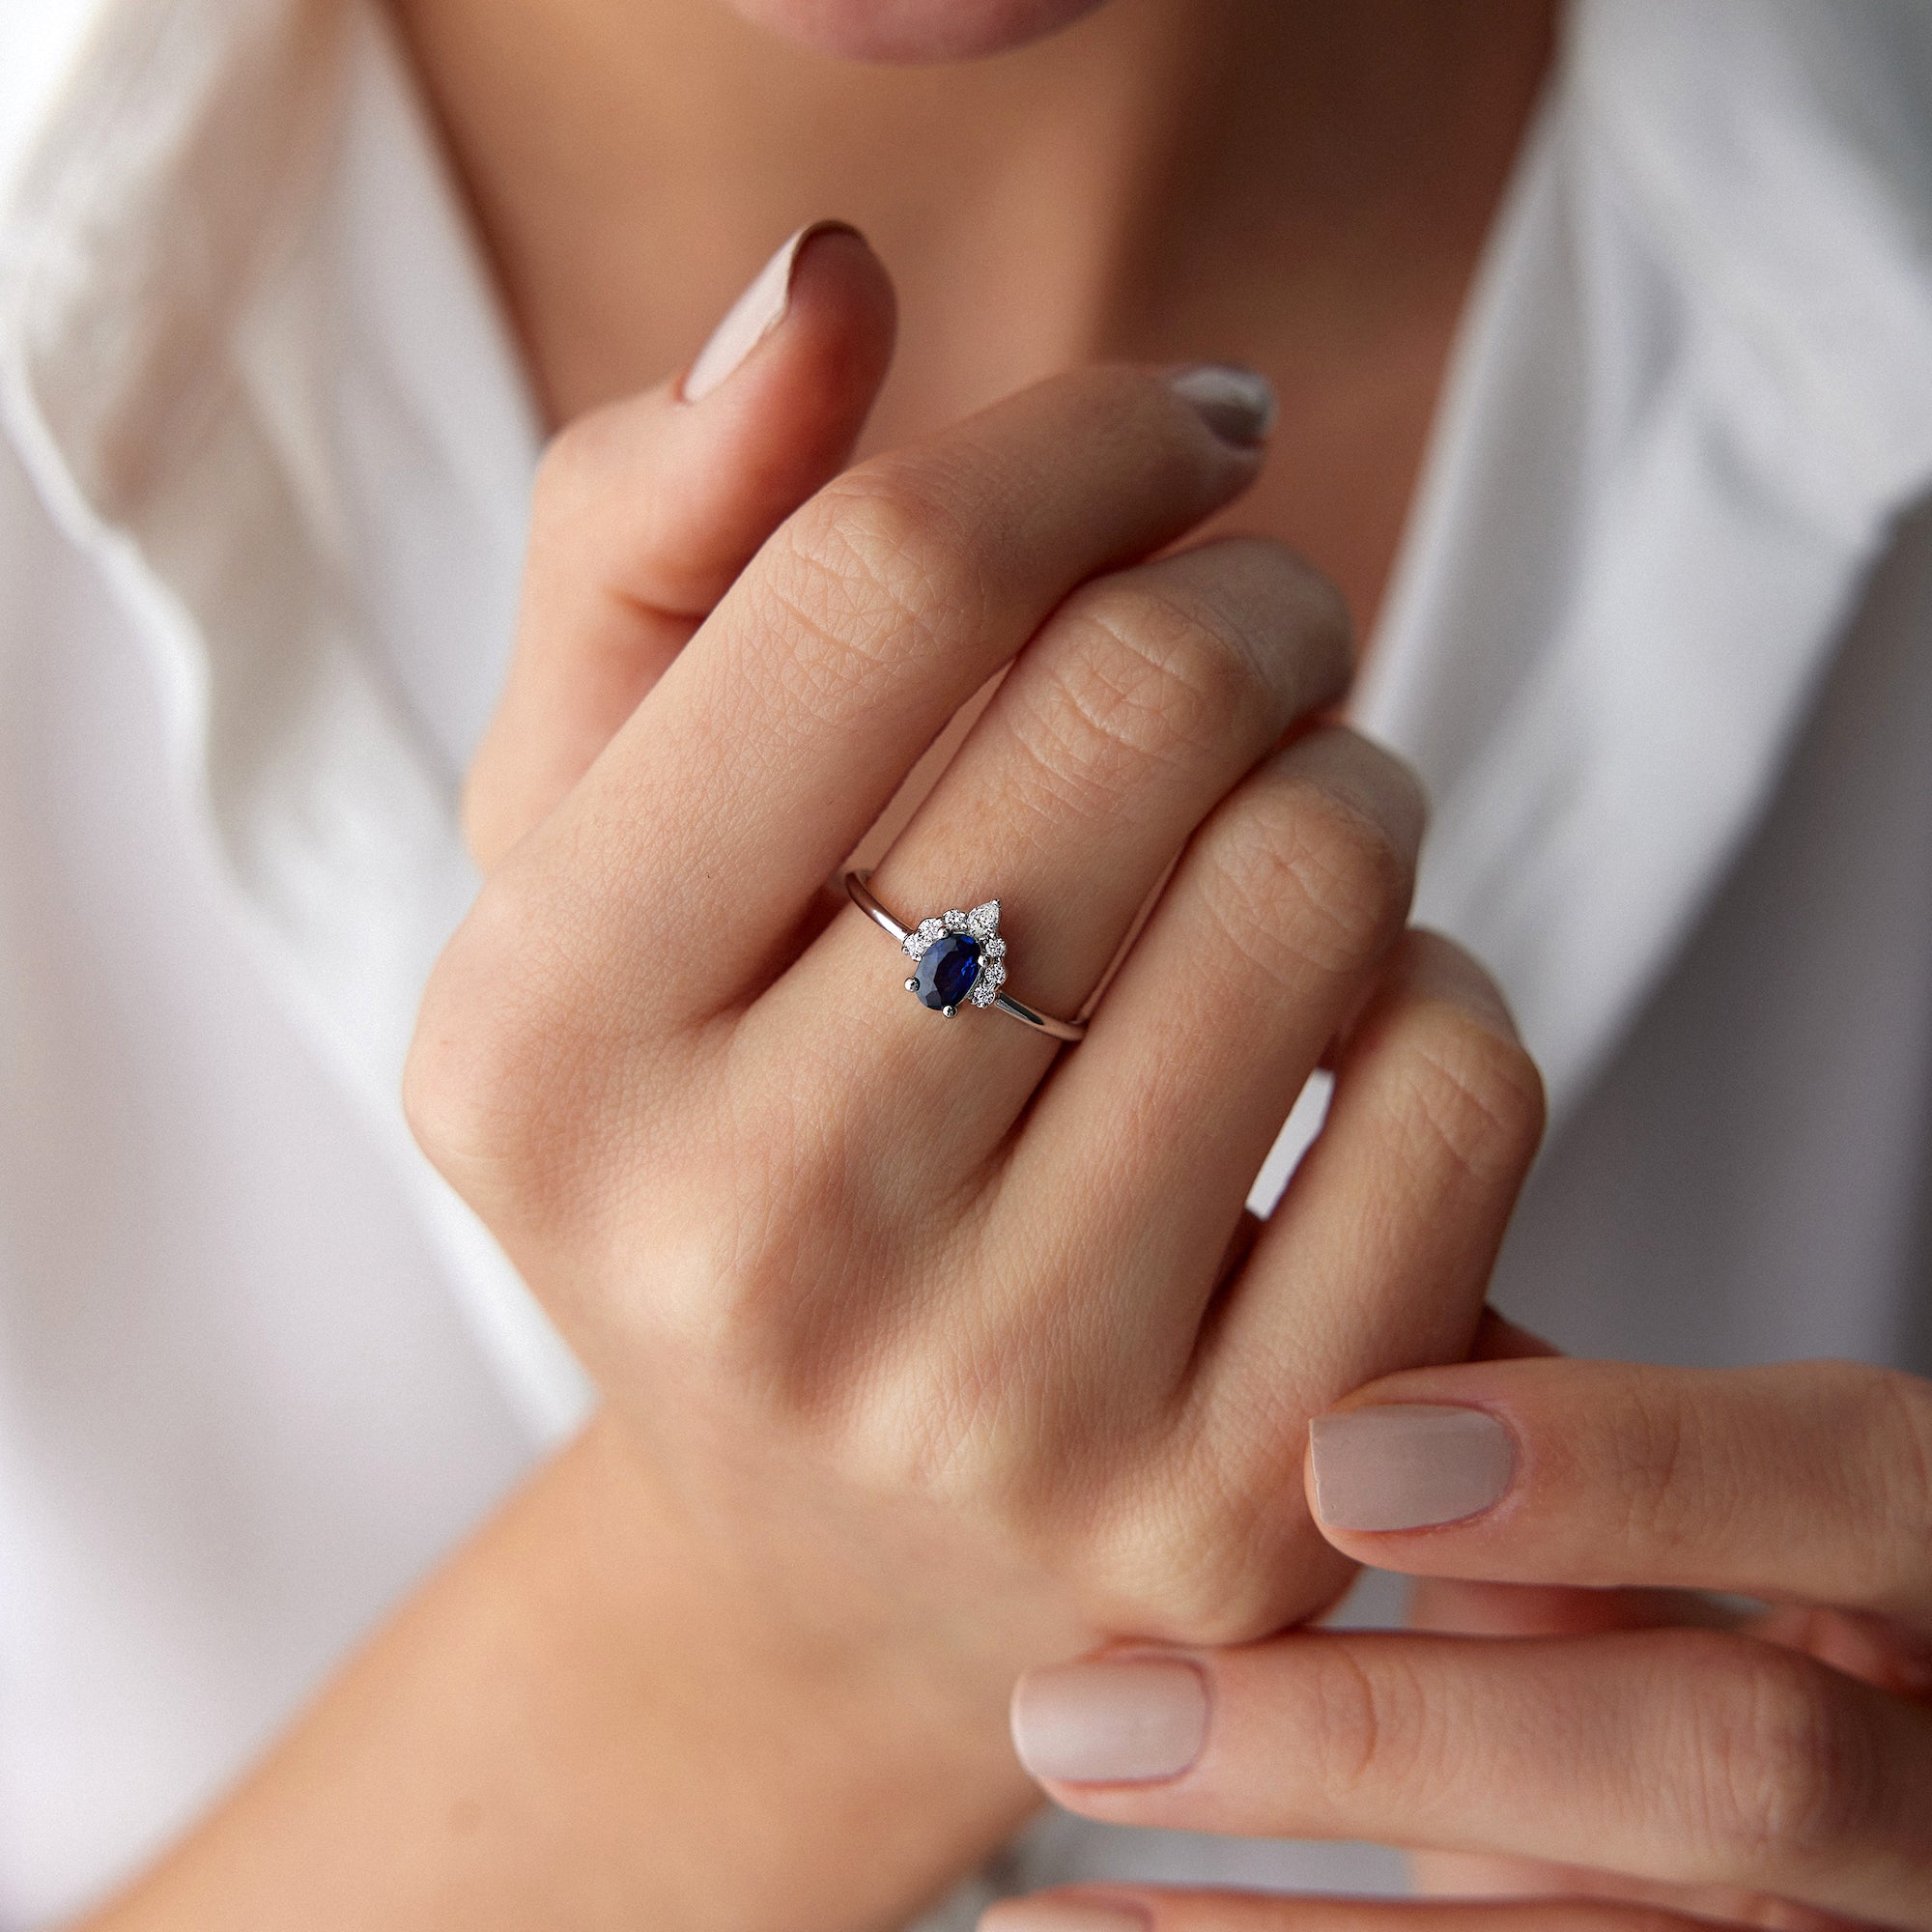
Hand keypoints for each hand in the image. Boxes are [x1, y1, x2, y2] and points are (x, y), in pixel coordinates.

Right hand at [406, 223, 1544, 1689]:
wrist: (833, 1554)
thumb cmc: (718, 1140)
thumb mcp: (588, 850)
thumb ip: (655, 536)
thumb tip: (826, 288)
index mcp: (543, 1046)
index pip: (882, 582)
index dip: (1085, 435)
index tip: (1186, 428)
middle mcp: (750, 1246)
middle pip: (1142, 702)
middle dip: (1249, 600)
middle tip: (1245, 637)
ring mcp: (997, 1411)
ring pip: (1330, 877)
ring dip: (1351, 781)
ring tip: (1271, 840)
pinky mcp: (1228, 1512)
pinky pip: (1462, 1088)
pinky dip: (1436, 993)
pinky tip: (1333, 1034)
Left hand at [999, 1339, 1931, 1930]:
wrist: (1791, 1848)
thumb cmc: (1712, 1629)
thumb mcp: (1674, 1534)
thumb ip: (1545, 1437)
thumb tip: (1312, 1309)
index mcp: (1926, 1574)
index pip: (1855, 1478)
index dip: (1623, 1463)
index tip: (1336, 1456)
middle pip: (1736, 1762)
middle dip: (1388, 1731)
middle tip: (1096, 1712)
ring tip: (1056, 1888)